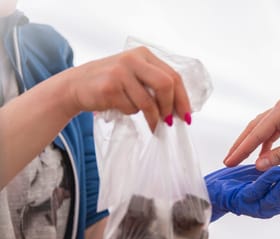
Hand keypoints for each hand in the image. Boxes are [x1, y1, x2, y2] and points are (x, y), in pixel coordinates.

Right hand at [63, 46, 190, 129]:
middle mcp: (133, 59)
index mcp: (144, 54)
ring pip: (148, 102)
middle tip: (169, 122)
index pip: (173, 76)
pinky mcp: (110, 87)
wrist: (75, 85)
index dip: (182, 98)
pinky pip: (131, 108)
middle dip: (170, 107)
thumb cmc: (111, 83)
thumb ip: (156, 86)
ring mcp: (120, 72)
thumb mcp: (135, 76)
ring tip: (151, 125)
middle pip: (165, 85)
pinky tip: (121, 107)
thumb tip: (181, 110)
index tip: (186, 116)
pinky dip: (131, 113)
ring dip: (152, 118)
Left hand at [205, 163, 279, 221]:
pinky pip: (258, 191)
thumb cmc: (242, 182)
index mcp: (279, 200)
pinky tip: (275, 170)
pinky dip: (267, 181)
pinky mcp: (244, 203)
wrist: (216, 189)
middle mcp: (271, 206)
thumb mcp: (268, 176)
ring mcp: (258, 206)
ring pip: (277, 196)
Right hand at [223, 96, 279, 169]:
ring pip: (262, 128)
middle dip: (241, 145)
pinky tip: (262, 155)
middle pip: (254, 127)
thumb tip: (258, 166)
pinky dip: (266, 141)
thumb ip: (279, 156)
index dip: (241, 149)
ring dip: (252, 143)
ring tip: (240, 159)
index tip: (229, 162)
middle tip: (228, 161)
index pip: (256, 133)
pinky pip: (273, 129)